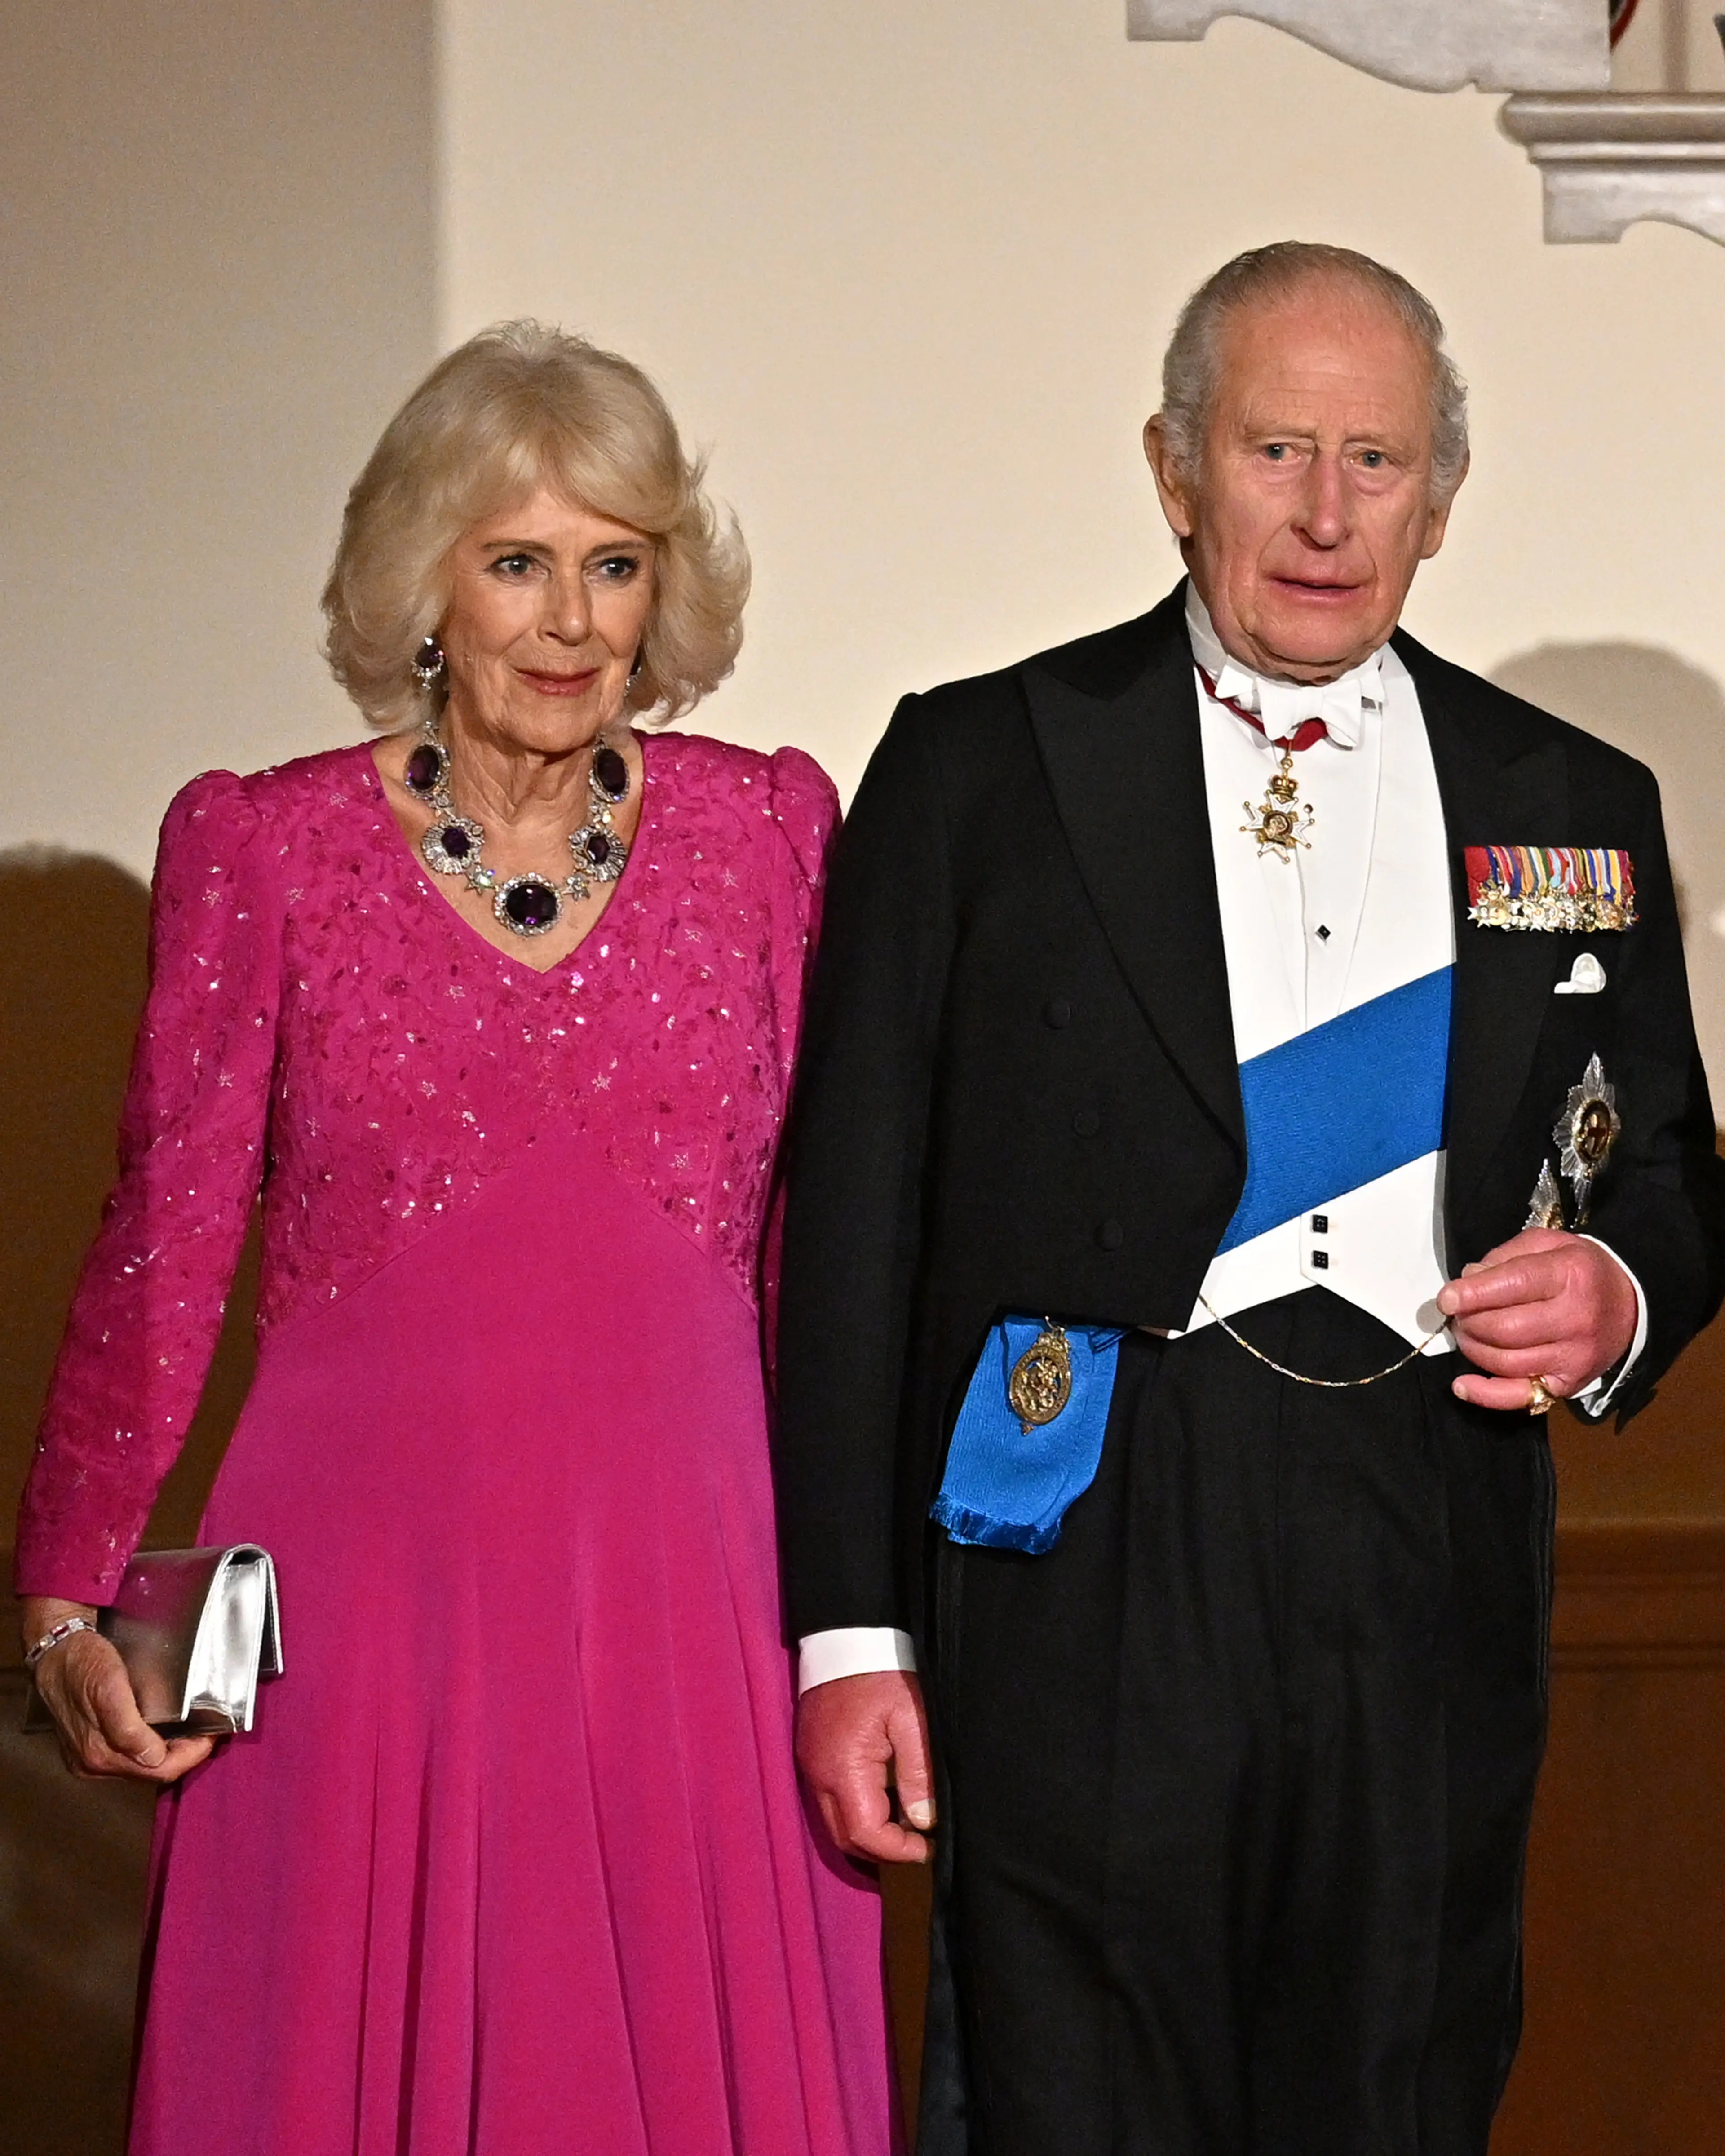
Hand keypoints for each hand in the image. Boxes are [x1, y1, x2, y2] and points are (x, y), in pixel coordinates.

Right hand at [21, 1597, 215, 1783]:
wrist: (55, 1649)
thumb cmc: (83, 1663)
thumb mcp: (108, 1687)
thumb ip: (127, 1727)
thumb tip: (152, 1759)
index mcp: (98, 1754)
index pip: (160, 1771)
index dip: (191, 1755)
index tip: (211, 1734)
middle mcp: (92, 1764)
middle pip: (152, 1772)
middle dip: (183, 1754)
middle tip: (205, 1732)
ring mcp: (88, 1758)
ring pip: (141, 1766)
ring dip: (168, 1752)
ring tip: (189, 1730)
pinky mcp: (87, 1747)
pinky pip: (128, 1756)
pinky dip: (150, 1746)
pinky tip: (162, 1730)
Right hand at [795, 1669, 934, 1863]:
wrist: (846, 1637)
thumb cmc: (882, 1673)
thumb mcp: (912, 1718)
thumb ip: (918, 1773)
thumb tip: (925, 1821)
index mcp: (843, 1769)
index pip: (865, 1834)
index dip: (899, 1851)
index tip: (929, 1847)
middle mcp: (818, 1775)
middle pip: (845, 1838)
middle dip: (883, 1851)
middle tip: (918, 1844)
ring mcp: (810, 1765)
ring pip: (835, 1823)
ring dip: (868, 1833)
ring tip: (905, 1825)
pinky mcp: (811, 1755)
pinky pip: (830, 1801)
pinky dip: (856, 1811)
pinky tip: (884, 1799)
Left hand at [1437, 1227, 1637, 1411]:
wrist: (1630, 1305)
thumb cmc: (1579, 1271)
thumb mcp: (1547, 1245)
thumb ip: (1505, 1257)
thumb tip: (1468, 1279)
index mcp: (1569, 1275)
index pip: (1514, 1285)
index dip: (1473, 1294)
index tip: (1446, 1298)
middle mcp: (1575, 1319)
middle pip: (1505, 1329)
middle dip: (1470, 1322)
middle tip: (1460, 1314)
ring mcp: (1573, 1356)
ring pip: (1506, 1362)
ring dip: (1473, 1349)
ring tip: (1467, 1333)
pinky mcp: (1569, 1384)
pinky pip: (1520, 1396)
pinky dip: (1485, 1394)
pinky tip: (1461, 1385)